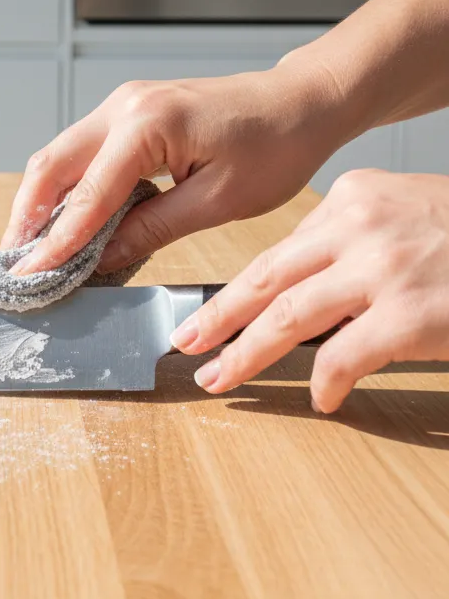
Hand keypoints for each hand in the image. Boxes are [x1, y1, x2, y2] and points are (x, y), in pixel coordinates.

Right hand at [4, 61, 354, 276]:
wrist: (300, 102)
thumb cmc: (276, 146)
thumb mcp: (219, 201)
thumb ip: (152, 228)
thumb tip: (100, 258)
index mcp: (148, 124)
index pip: (88, 194)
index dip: (57, 241)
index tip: (30, 274)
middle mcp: (124, 105)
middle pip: (52, 164)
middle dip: (27, 216)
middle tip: (14, 263)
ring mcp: (123, 104)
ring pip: (60, 156)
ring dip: (41, 202)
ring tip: (31, 247)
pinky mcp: (128, 112)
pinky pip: (82, 152)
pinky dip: (66, 188)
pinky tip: (65, 220)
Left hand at [171, 169, 448, 412]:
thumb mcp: (405, 214)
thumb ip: (350, 243)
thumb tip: (297, 292)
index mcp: (350, 200)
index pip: (277, 252)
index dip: (235, 290)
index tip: (206, 314)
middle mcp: (358, 227)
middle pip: (266, 280)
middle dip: (218, 318)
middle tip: (186, 345)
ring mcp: (384, 270)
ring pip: (287, 317)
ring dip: (246, 354)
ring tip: (221, 379)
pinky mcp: (412, 314)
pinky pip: (344, 356)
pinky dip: (325, 382)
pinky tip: (321, 398)